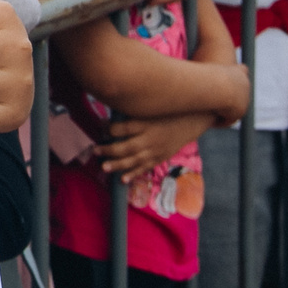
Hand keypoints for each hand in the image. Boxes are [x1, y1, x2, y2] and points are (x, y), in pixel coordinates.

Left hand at [99, 111, 217, 182]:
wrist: (192, 119)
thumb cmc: (166, 110)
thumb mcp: (149, 108)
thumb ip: (131, 112)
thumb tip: (110, 115)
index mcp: (146, 123)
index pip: (123, 128)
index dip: (109, 128)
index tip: (98, 127)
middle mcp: (150, 138)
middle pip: (127, 147)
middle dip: (109, 150)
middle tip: (95, 151)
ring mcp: (156, 150)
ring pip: (134, 160)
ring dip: (118, 165)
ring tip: (104, 167)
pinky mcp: (161, 157)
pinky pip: (145, 167)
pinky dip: (133, 174)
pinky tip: (122, 179)